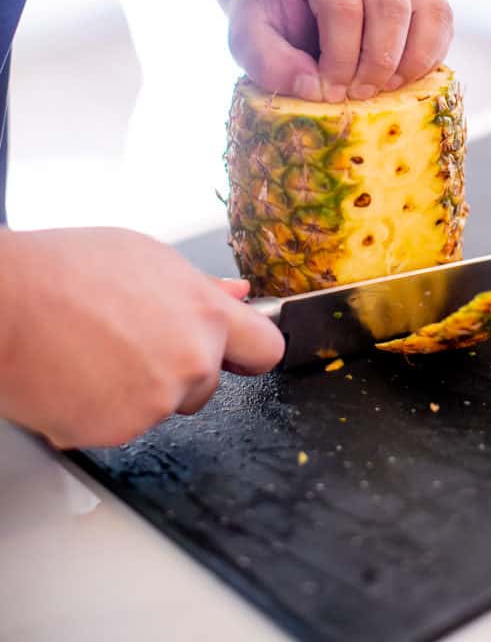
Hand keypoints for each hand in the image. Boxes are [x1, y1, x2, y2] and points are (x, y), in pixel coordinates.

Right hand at [0, 228, 283, 447]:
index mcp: (205, 314)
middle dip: (181, 368)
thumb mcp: (147, 258)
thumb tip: (235, 294)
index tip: (242, 352)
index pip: (266, 348)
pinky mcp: (118, 432)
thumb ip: (198, 287)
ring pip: (164, 406)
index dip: (251, 350)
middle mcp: (191, 361)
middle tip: (134, 339)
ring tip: (96, 350)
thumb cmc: (65, 271)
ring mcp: (156, 402)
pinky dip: (104, 411)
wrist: (5, 305)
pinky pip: (123, 426)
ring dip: (141, 390)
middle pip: (209, 382)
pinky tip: (79, 376)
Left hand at [228, 0, 453, 101]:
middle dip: (376, 62)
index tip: (328, 92)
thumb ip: (270, 63)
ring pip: (428, 12)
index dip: (341, 58)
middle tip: (356, 96)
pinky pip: (442, 24)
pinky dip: (430, 58)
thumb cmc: (269, 18)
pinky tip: (402, 81)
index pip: (343, 6)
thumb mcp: (247, 39)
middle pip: (391, 7)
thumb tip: (316, 89)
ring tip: (382, 91)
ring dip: (410, 62)